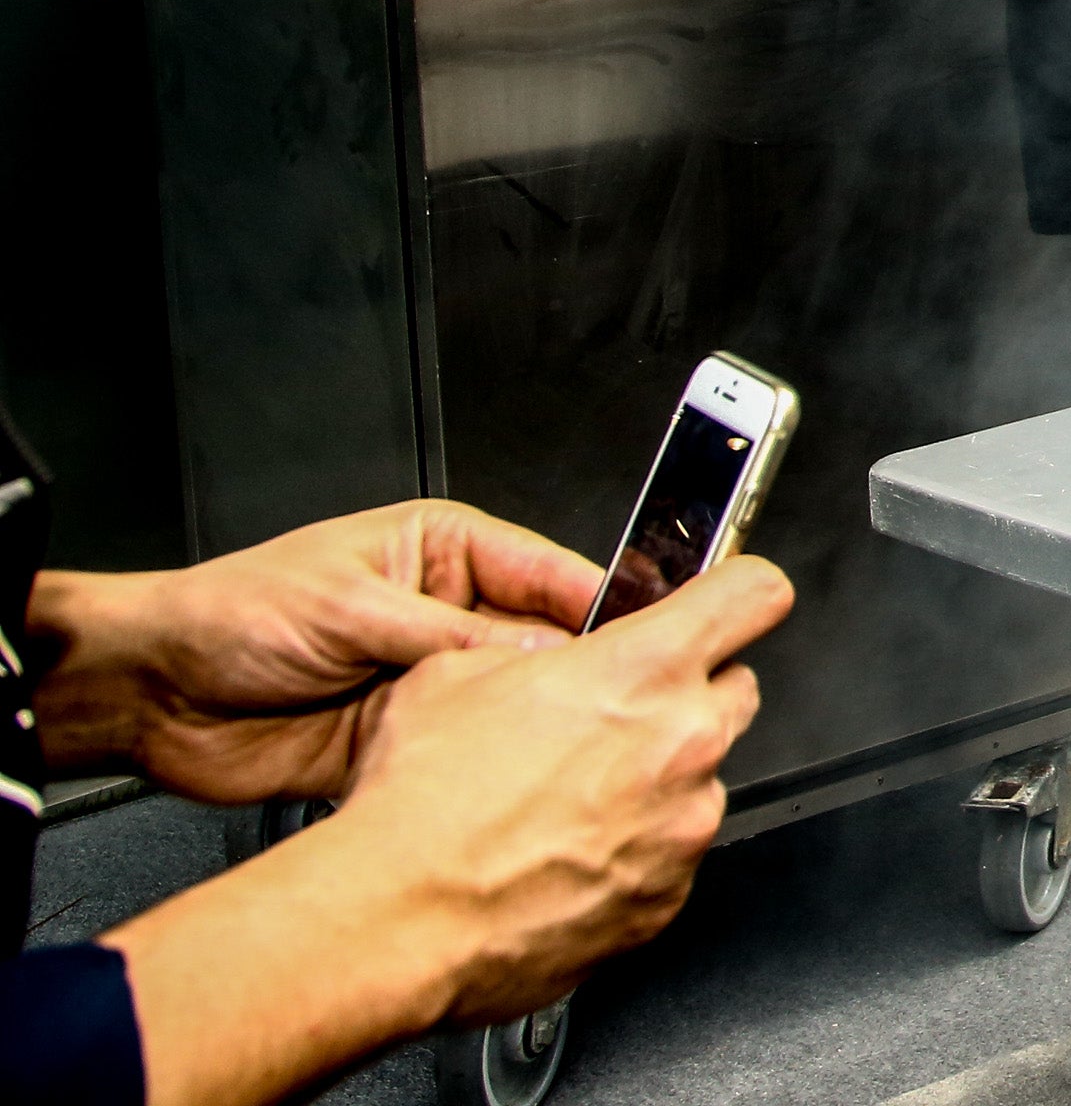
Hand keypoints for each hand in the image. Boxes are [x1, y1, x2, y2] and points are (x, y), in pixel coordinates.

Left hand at [33, 500, 601, 803]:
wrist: (153, 696)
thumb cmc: (232, 616)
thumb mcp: (350, 607)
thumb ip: (447, 635)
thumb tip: (533, 654)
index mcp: (447, 555)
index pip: (549, 573)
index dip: (602, 603)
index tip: (651, 632)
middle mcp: (449, 617)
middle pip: (543, 645)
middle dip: (575, 674)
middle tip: (618, 703)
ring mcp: (429, 683)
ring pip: (510, 706)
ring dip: (532, 727)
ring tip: (571, 747)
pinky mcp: (406, 743)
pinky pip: (467, 755)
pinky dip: (488, 772)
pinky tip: (512, 781)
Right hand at [327, 556, 789, 1023]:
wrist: (393, 920)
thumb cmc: (419, 803)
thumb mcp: (457, 671)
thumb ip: (538, 649)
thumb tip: (554, 654)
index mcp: (644, 670)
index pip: (754, 593)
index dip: (738, 592)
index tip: (727, 603)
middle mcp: (684, 743)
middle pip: (733, 690)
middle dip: (685, 697)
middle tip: (612, 721)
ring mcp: (684, 826)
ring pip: (699, 782)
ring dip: (654, 785)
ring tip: (564, 807)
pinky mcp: (667, 899)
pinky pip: (670, 860)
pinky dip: (632, 856)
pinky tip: (562, 861)